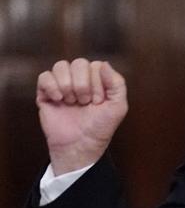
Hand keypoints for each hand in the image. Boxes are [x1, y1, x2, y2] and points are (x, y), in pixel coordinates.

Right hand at [36, 58, 127, 174]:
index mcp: (97, 81)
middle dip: (83, 85)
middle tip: (85, 103)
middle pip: (78, 63)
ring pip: (61, 66)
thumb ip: (117, 84)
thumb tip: (104, 63)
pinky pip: (44, 76)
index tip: (98, 102)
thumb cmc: (100, 127)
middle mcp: (79, 80)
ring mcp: (61, 85)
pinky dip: (52, 87)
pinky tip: (59, 100)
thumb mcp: (118, 107)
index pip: (95, 66)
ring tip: (72, 102)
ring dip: (68, 85)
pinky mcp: (45, 93)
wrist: (80, 145)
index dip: (98, 84)